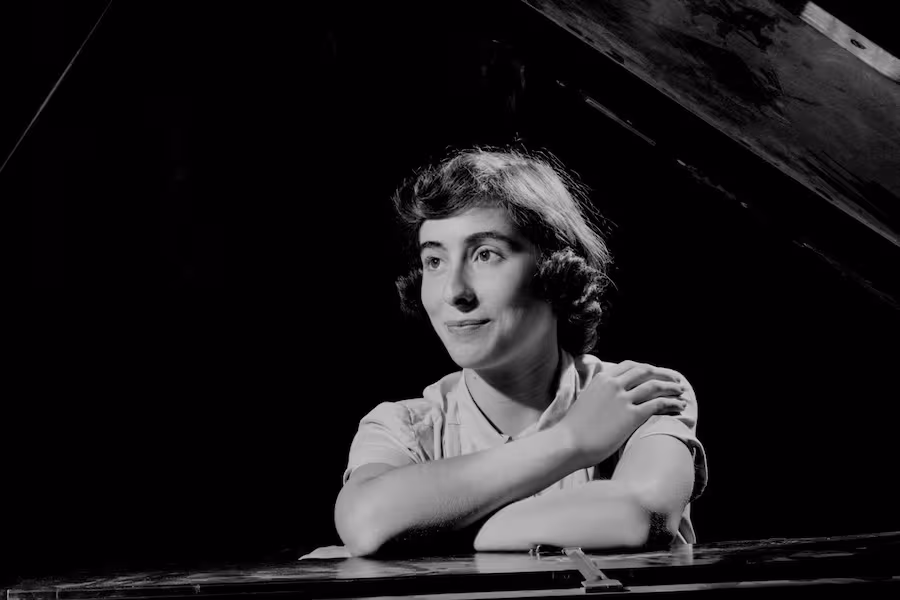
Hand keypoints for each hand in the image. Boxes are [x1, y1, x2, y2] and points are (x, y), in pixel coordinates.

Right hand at [557, 360, 686, 466]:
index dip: (647, 368)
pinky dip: (672, 403)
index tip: (656, 373)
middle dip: (663, 375)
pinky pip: (658, 404)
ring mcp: (623, 399)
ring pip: (655, 386)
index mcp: (602, 378)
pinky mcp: (631, 415)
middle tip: (675, 380)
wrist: (569, 442)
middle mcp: (614, 384)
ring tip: (682, 392)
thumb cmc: (574, 428)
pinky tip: (680, 406)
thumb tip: (609, 399)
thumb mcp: (586, 401)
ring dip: (671, 388)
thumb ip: (600, 394)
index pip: (630, 365)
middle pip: (645, 372)